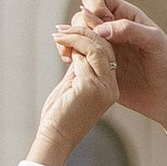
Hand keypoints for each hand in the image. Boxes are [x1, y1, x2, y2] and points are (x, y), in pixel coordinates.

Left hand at [29, 24, 119, 165]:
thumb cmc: (61, 114)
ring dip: (76, 36)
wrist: (55, 137)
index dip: (90, 36)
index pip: (107, 52)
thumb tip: (76, 42)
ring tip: (59, 34)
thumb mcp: (73, 84)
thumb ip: (79, 65)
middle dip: (84, 31)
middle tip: (62, 28)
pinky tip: (60, 44)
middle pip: (105, 46)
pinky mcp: (92, 87)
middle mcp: (111, 86)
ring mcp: (104, 87)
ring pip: (96, 47)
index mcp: (110, 86)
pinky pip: (85, 56)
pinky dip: (72, 45)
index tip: (70, 28)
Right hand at [63, 0, 166, 152]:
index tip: (100, 21)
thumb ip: (129, 30)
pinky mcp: (97, 68)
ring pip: (76, 37)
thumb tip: (100, 29)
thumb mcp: (154, 42)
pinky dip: (69, 56)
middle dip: (79, 26)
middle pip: (82, 17)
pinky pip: (76, 58)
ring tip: (69, 51)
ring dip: (69, 40)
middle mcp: (111, 30)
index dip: (93, 6)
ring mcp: (102, 49)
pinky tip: (70, 61)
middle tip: (84, 42)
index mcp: (125, 16)